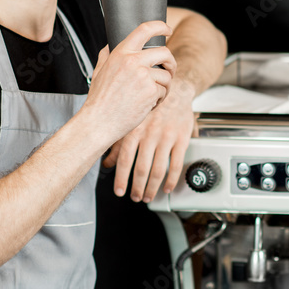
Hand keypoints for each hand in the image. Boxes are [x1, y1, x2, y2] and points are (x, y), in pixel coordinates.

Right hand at [83, 21, 176, 143]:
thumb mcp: (99, 71)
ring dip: (164, 87)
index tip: (167, 30)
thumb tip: (112, 46)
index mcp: (120, 53)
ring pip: (167, 76)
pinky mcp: (151, 91)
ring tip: (151, 96)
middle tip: (169, 70)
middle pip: (165, 52)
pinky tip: (147, 105)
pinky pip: (164, 91)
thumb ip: (107, 55)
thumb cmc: (99, 100)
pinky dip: (159, 100)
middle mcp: (133, 61)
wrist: (99, 121)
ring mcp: (143, 76)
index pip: (144, 29)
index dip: (160, 27)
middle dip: (171, 62)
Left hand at [103, 78, 197, 202]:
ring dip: (152, 187)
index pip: (124, 159)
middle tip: (135, 197)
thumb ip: (118, 142)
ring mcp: (166, 137)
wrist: (175, 90)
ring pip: (158, 170)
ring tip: (147, 196)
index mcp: (134, 129)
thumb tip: (106, 163)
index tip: (119, 191)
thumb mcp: (131, 120)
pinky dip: (171, 180)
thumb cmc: (151, 106)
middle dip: (137, 187)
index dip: (121, 179)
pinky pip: (176, 164)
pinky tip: (167, 188)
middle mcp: (149, 134)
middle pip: (141, 168)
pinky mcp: (181, 139)